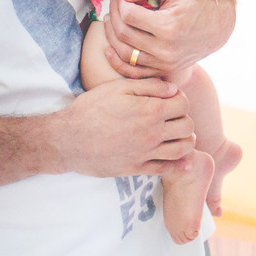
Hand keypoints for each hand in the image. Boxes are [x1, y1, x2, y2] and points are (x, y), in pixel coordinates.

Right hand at [51, 77, 195, 177]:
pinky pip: (166, 169)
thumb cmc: (91, 109)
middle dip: (183, 118)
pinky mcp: (137, 168)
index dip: (180, 99)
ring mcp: (146, 153)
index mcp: (150, 111)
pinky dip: (179, 165)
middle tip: (173, 116)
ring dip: (185, 139)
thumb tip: (174, 89)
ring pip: (182, 148)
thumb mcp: (118, 88)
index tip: (171, 99)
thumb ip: (149, 86)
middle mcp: (152, 133)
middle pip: (187, 126)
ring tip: (177, 134)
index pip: (183, 104)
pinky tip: (184, 161)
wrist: (68, 139)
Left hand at [103, 0, 234, 78]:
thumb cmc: (195, 3)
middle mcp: (165, 49)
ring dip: (111, 36)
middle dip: (113, 16)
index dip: (120, 3)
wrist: (217, 27)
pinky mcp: (163, 70)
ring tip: (109, 20)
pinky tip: (108, 50)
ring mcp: (164, 63)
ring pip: (125, 54)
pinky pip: (133, 72)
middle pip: (124, 34)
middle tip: (114, 4)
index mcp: (168, 26)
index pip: (129, 15)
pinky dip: (117, 63)